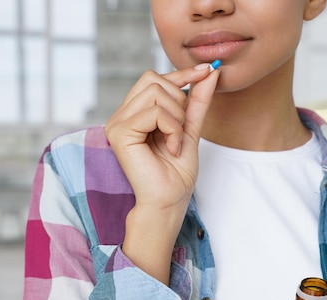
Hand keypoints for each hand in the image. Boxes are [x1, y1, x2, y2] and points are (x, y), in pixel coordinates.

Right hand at [105, 64, 219, 209]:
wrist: (169, 201)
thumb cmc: (176, 173)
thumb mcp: (191, 128)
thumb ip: (197, 100)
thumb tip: (209, 71)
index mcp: (134, 113)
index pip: (154, 78)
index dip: (181, 74)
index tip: (206, 70)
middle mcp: (121, 115)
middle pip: (154, 80)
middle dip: (179, 102)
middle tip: (180, 131)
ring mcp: (117, 123)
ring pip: (156, 94)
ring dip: (177, 118)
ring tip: (174, 142)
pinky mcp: (119, 133)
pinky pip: (155, 113)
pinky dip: (172, 129)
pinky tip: (170, 148)